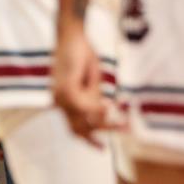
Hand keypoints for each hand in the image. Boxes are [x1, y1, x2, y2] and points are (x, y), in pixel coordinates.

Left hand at [52, 23, 123, 147]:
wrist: (72, 34)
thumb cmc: (82, 53)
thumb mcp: (91, 80)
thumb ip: (93, 98)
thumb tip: (102, 115)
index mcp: (62, 100)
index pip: (73, 127)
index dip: (88, 139)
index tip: (102, 149)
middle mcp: (58, 100)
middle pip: (78, 128)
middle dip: (100, 135)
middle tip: (121, 135)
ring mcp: (60, 94)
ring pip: (83, 118)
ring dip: (104, 122)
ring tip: (124, 124)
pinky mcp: (65, 86)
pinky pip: (82, 105)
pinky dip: (96, 108)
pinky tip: (108, 106)